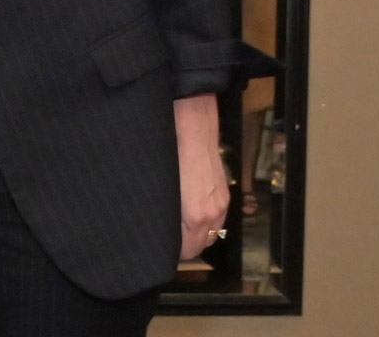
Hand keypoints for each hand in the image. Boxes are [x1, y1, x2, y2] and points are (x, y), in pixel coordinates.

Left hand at [174, 93, 229, 260]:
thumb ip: (162, 210)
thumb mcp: (161, 185)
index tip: (158, 249)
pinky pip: (216, 217)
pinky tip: (189, 212)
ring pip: (210, 232)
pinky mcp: (224, 191)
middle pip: (201, 244)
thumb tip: (154, 224)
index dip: (173, 253)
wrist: (193, 125)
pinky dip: (205, 222)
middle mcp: (212, 213)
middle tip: (163, 239)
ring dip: (196, 234)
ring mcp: (221, 202)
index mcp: (195, 215)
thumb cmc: (170, 152)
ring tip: (175, 228)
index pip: (188, 250)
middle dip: (184, 246)